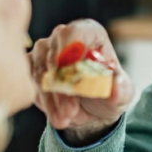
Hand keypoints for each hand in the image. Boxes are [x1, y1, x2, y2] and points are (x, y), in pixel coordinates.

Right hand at [30, 19, 133, 145]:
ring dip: (53, 99)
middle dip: (63, 86)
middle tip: (71, 110)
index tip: (72, 70)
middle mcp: (62, 37)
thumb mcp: (121, 93)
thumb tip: (117, 86)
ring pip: (42, 74)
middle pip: (56, 56)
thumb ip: (121, 89)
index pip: (75, 33)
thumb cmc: (107, 91)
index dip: (71, 49)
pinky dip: (45, 103)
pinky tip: (57, 117)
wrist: (91, 108)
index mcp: (89, 32)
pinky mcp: (30, 69)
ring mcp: (43, 51)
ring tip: (66, 119)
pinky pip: (32, 84)